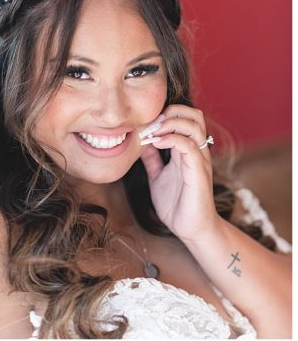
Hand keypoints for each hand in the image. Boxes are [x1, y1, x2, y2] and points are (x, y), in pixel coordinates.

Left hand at [138, 104, 217, 241]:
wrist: (190, 228)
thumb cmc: (176, 203)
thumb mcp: (157, 176)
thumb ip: (152, 159)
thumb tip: (141, 142)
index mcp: (187, 150)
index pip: (185, 117)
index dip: (165, 113)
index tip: (144, 123)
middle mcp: (196, 151)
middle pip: (194, 115)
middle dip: (171, 112)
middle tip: (150, 124)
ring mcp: (199, 160)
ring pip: (194, 125)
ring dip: (170, 123)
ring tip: (152, 132)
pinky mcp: (198, 171)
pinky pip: (189, 146)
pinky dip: (171, 138)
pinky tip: (155, 142)